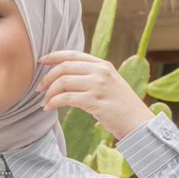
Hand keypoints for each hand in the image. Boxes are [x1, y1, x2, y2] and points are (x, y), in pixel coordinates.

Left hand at [36, 50, 153, 141]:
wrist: (139, 123)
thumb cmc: (122, 108)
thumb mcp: (110, 85)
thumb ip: (93, 77)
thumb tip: (68, 78)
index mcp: (103, 65)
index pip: (73, 54)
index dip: (54, 56)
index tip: (41, 61)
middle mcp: (100, 72)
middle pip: (65, 67)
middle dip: (47, 77)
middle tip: (39, 88)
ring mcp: (98, 86)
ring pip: (63, 82)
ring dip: (49, 92)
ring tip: (44, 102)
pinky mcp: (95, 101)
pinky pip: (66, 98)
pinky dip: (53, 102)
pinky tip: (49, 108)